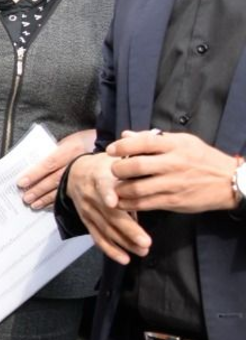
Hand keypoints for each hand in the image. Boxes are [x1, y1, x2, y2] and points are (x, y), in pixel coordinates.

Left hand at [17, 128, 96, 208]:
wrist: (106, 145)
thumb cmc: (83, 141)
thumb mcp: (68, 141)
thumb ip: (52, 151)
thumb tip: (33, 163)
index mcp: (71, 149)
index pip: (49, 163)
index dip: (35, 174)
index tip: (22, 182)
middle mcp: (77, 163)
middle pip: (54, 179)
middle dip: (39, 189)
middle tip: (25, 197)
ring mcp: (84, 174)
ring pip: (62, 188)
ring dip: (46, 198)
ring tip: (33, 204)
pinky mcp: (86, 183)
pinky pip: (70, 193)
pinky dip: (57, 200)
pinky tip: (47, 205)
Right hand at [65, 152, 151, 262]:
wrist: (76, 173)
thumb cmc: (104, 164)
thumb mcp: (115, 156)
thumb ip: (133, 155)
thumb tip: (150, 144)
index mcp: (99, 176)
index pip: (102, 185)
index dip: (107, 192)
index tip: (113, 201)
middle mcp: (91, 195)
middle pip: (109, 214)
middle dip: (127, 229)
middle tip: (146, 241)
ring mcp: (87, 210)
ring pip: (105, 229)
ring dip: (123, 242)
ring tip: (142, 250)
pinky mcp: (87, 221)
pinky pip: (98, 238)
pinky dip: (110, 249)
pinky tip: (124, 258)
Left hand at [109, 130, 240, 213]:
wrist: (228, 181)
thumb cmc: (203, 158)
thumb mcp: (184, 142)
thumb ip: (153, 139)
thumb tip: (125, 135)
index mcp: (176, 146)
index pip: (145, 142)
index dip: (123, 146)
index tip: (111, 150)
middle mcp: (174, 164)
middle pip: (136, 166)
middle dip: (117, 169)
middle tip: (113, 171)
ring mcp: (173, 184)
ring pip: (137, 188)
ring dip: (120, 189)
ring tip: (116, 187)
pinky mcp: (173, 201)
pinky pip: (144, 204)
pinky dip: (128, 204)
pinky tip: (121, 201)